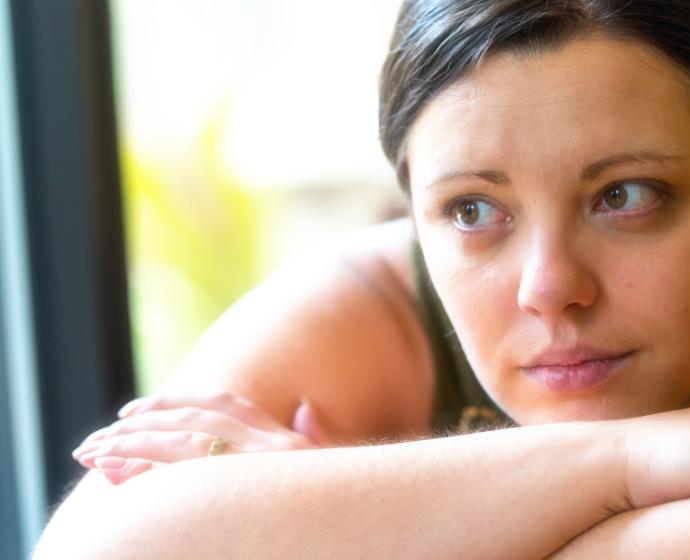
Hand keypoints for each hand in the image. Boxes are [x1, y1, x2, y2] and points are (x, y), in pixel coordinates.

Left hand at [72, 391, 330, 484]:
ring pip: (183, 443)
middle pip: (194, 419)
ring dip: (131, 445)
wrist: (365, 520)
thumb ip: (315, 439)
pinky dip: (144, 472)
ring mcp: (262, 471)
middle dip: (137, 426)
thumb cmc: (341, 509)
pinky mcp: (247, 494)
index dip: (172, 402)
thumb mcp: (327, 473)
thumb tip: (304, 407)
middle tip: (92, 442)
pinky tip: (112, 473)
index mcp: (282, 441)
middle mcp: (273, 447)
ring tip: (92, 455)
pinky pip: (185, 479)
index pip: (220, 404)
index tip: (130, 412)